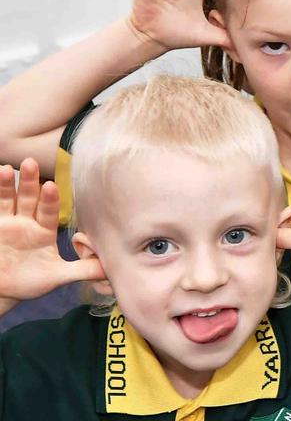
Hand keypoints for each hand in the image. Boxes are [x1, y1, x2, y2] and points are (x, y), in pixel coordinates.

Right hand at [0, 160, 104, 303]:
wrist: (2, 293)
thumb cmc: (29, 283)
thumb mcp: (57, 276)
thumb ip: (83, 270)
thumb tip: (113, 268)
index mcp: (45, 230)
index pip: (49, 211)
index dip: (49, 200)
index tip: (51, 186)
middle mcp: (27, 222)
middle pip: (30, 199)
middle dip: (31, 182)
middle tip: (32, 162)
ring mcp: (8, 223)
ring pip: (9, 199)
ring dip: (9, 184)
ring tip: (8, 169)